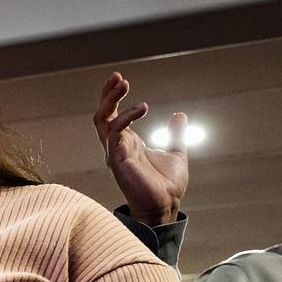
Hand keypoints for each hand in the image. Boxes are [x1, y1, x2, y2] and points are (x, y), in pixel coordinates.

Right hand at [93, 71, 188, 225]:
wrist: (165, 205)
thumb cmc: (165, 185)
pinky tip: (143, 107)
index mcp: (128, 143)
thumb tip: (179, 115)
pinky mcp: (118, 158)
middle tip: (117, 77)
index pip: (113, 116)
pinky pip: (116, 132)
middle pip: (102, 115)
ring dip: (110, 100)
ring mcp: (115, 152)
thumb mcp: (176, 152)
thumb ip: (175, 134)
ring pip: (103, 120)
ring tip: (122, 83)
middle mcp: (117, 146)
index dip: (113, 98)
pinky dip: (127, 117)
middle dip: (107, 95)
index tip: (119, 79)